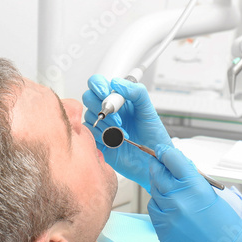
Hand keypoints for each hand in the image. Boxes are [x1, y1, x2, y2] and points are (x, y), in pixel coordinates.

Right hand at [82, 75, 171, 191]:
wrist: (153, 159)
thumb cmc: (153, 135)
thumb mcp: (148, 109)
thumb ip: (136, 92)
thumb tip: (116, 83)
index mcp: (119, 99)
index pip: (98, 84)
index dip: (98, 85)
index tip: (106, 93)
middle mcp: (108, 111)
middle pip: (88, 98)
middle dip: (101, 106)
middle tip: (117, 116)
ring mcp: (102, 125)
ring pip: (89, 115)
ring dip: (107, 124)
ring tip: (122, 132)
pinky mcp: (98, 140)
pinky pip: (89, 133)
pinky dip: (102, 135)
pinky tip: (115, 140)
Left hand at [147, 144, 241, 241]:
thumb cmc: (228, 229)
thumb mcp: (214, 197)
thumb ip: (194, 182)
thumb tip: (180, 170)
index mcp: (194, 186)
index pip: (172, 159)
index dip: (165, 153)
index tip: (161, 151)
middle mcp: (178, 199)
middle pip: (157, 174)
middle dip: (158, 168)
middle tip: (158, 165)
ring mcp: (167, 216)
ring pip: (154, 193)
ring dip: (160, 189)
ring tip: (172, 193)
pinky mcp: (162, 231)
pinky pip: (154, 212)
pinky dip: (160, 207)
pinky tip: (171, 210)